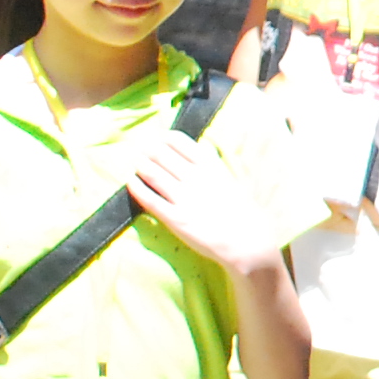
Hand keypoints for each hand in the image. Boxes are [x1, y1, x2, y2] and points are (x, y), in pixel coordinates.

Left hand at [127, 130, 285, 279]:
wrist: (246, 240)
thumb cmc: (241, 209)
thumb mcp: (229, 177)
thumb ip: (211, 164)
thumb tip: (196, 149)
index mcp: (210, 165)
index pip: (179, 141)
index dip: (163, 138)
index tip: (157, 139)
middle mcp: (195, 178)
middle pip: (161, 155)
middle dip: (148, 150)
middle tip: (141, 151)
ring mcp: (184, 198)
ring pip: (153, 174)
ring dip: (141, 165)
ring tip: (136, 163)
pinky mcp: (175, 219)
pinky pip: (150, 199)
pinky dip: (137, 188)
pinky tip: (131, 181)